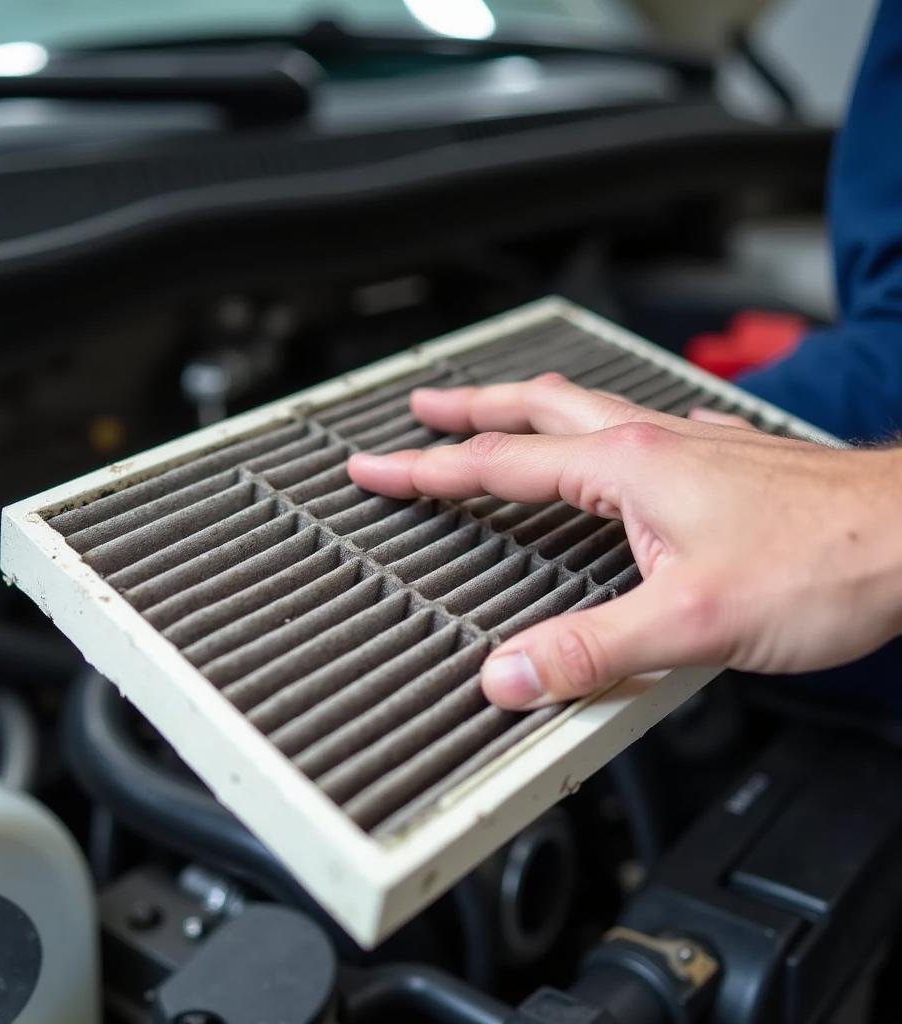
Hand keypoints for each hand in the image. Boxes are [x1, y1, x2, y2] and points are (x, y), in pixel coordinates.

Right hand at [347, 373, 901, 708]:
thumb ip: (589, 651)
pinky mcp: (721, 464)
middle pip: (537, 409)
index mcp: (628, 468)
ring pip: (588, 411)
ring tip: (493, 417)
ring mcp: (691, 447)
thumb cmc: (825, 563)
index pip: (499, 464)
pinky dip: (593, 432)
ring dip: (527, 411)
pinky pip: (636, 431)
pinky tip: (607, 451)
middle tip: (422, 408)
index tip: (372, 467)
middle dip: (470, 408)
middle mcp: (653, 443)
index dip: (426, 470)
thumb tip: (507, 674)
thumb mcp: (692, 624)